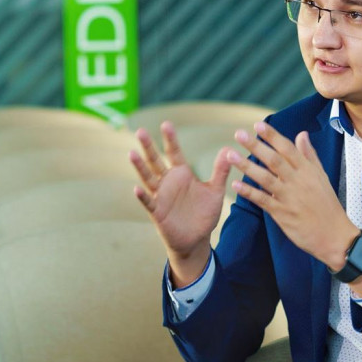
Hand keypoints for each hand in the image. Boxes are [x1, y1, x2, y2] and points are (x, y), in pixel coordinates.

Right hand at [130, 121, 230, 284]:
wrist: (197, 238)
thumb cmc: (204, 213)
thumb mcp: (215, 190)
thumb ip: (220, 171)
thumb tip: (229, 149)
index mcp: (182, 173)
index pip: (174, 152)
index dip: (170, 139)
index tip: (166, 123)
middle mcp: (168, 181)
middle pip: (156, 161)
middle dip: (148, 147)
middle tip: (140, 131)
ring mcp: (161, 196)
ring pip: (148, 178)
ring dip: (140, 167)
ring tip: (131, 153)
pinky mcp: (158, 212)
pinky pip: (148, 202)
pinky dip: (142, 196)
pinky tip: (136, 188)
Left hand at [228, 122, 357, 269]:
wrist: (335, 235)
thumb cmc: (328, 205)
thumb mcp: (322, 177)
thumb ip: (310, 155)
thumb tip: (302, 134)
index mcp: (308, 171)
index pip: (288, 149)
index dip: (273, 136)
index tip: (258, 125)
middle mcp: (298, 181)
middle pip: (274, 160)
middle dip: (256, 146)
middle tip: (239, 134)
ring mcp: (289, 197)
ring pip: (265, 178)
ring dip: (247, 166)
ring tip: (230, 154)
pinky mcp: (283, 213)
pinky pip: (263, 200)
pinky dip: (249, 192)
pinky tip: (236, 184)